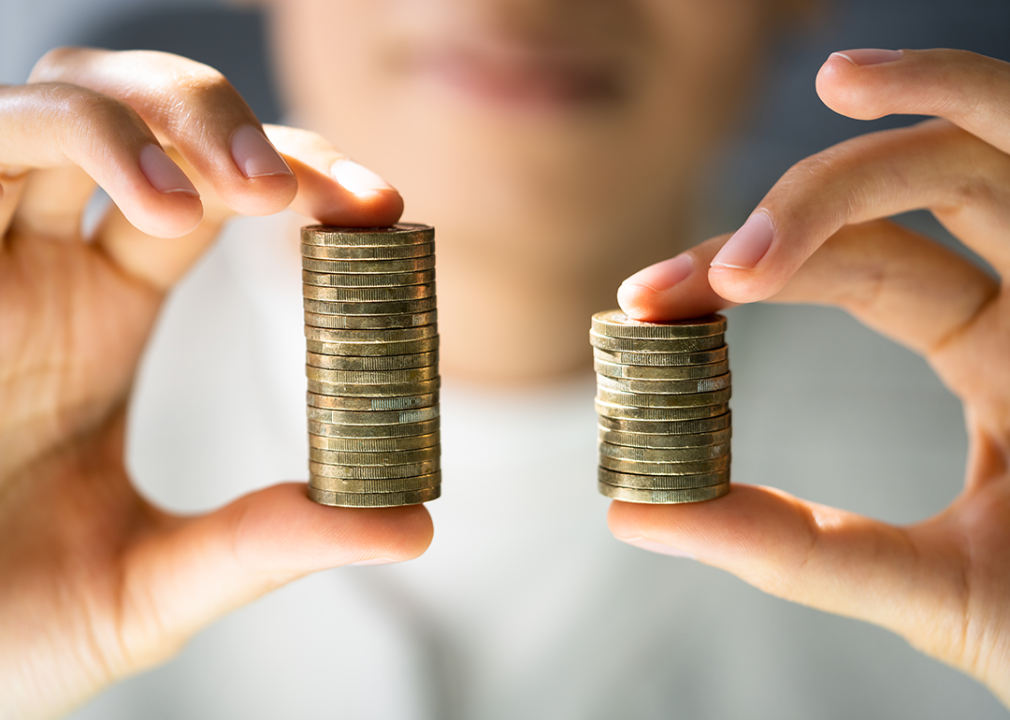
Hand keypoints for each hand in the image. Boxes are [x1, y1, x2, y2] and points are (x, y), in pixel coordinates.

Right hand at [0, 48, 431, 718]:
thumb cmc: (2, 627)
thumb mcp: (155, 583)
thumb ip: (268, 544)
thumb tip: (413, 527)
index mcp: (102, 312)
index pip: (213, 193)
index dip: (298, 177)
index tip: (381, 210)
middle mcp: (43, 267)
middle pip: (145, 117)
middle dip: (238, 122)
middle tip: (326, 196)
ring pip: (68, 99)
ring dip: (170, 114)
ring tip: (247, 196)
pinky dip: (85, 136)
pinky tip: (164, 207)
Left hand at [610, 48, 1009, 704]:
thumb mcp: (926, 586)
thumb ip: (786, 546)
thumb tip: (631, 512)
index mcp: (996, 355)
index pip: (860, 271)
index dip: (751, 266)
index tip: (644, 299)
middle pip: (906, 204)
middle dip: (797, 211)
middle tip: (693, 277)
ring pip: (993, 154)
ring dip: (910, 113)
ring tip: (832, 87)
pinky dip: (980, 104)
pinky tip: (882, 85)